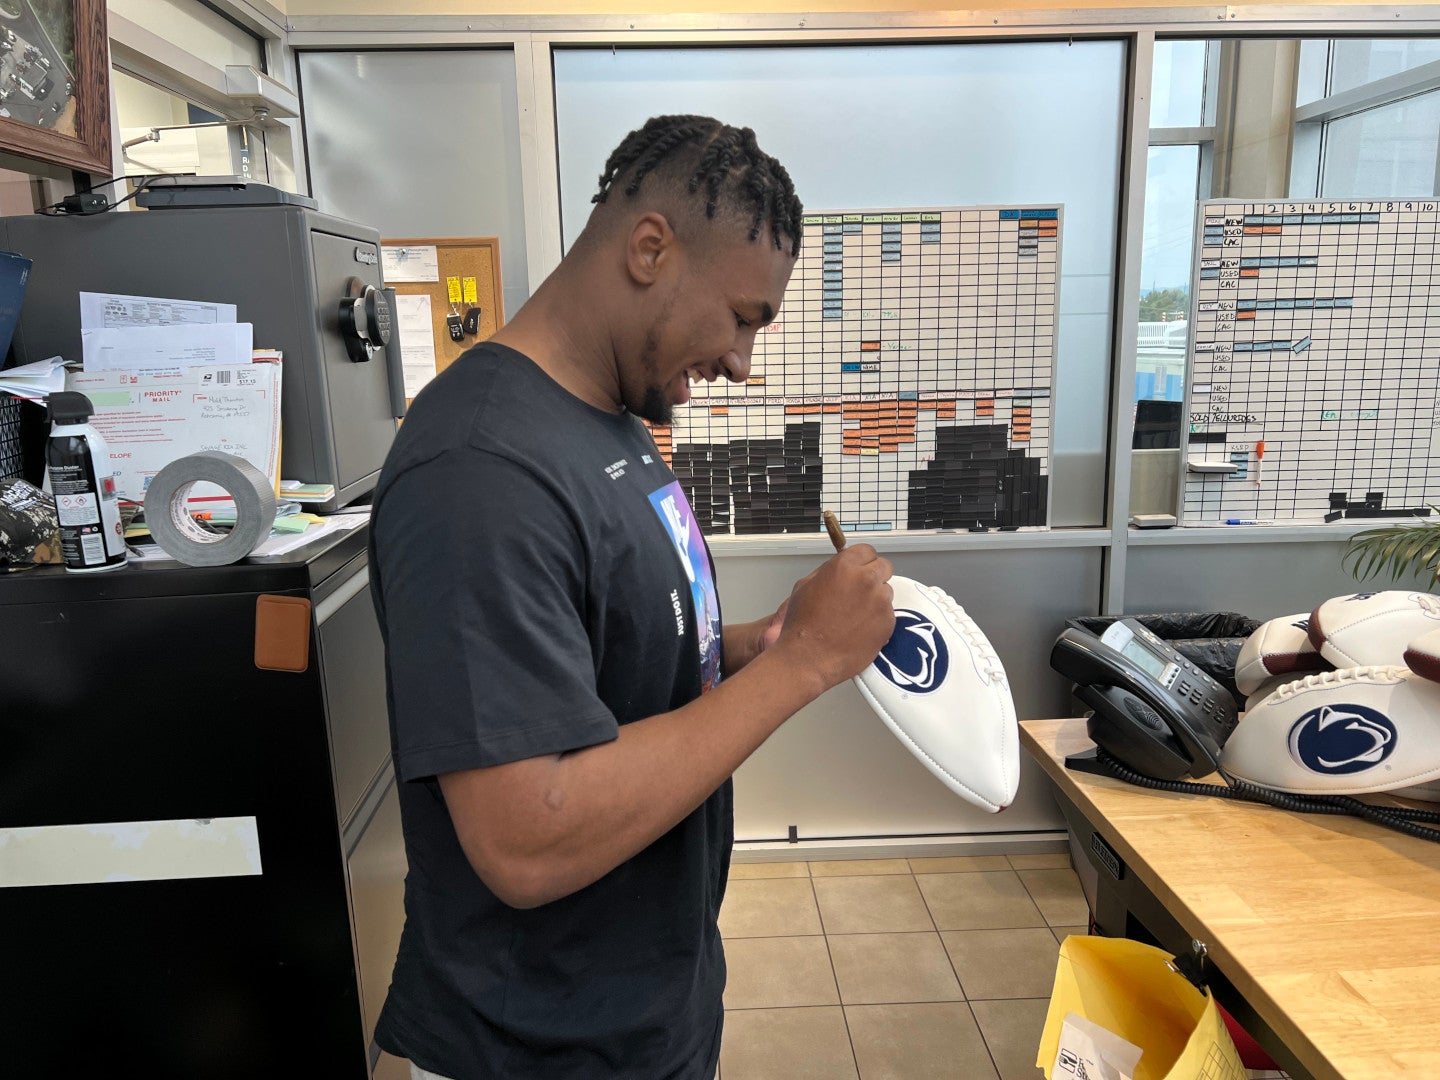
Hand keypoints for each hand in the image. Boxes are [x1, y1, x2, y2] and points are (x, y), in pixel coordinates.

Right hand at [770, 545, 894, 689]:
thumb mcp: (805, 585)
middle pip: (884, 566)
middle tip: (861, 592)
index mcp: (844, 566)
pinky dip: (878, 619)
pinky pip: (888, 614)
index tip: (858, 571)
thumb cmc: (802, 623)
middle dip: (874, 576)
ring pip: (887, 591)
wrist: (809, 658)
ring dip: (876, 599)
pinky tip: (861, 629)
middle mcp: (866, 579)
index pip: (867, 551)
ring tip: (857, 615)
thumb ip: (829, 571)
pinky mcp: (889, 622)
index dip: (862, 561)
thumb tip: (844, 567)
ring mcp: (880, 601)